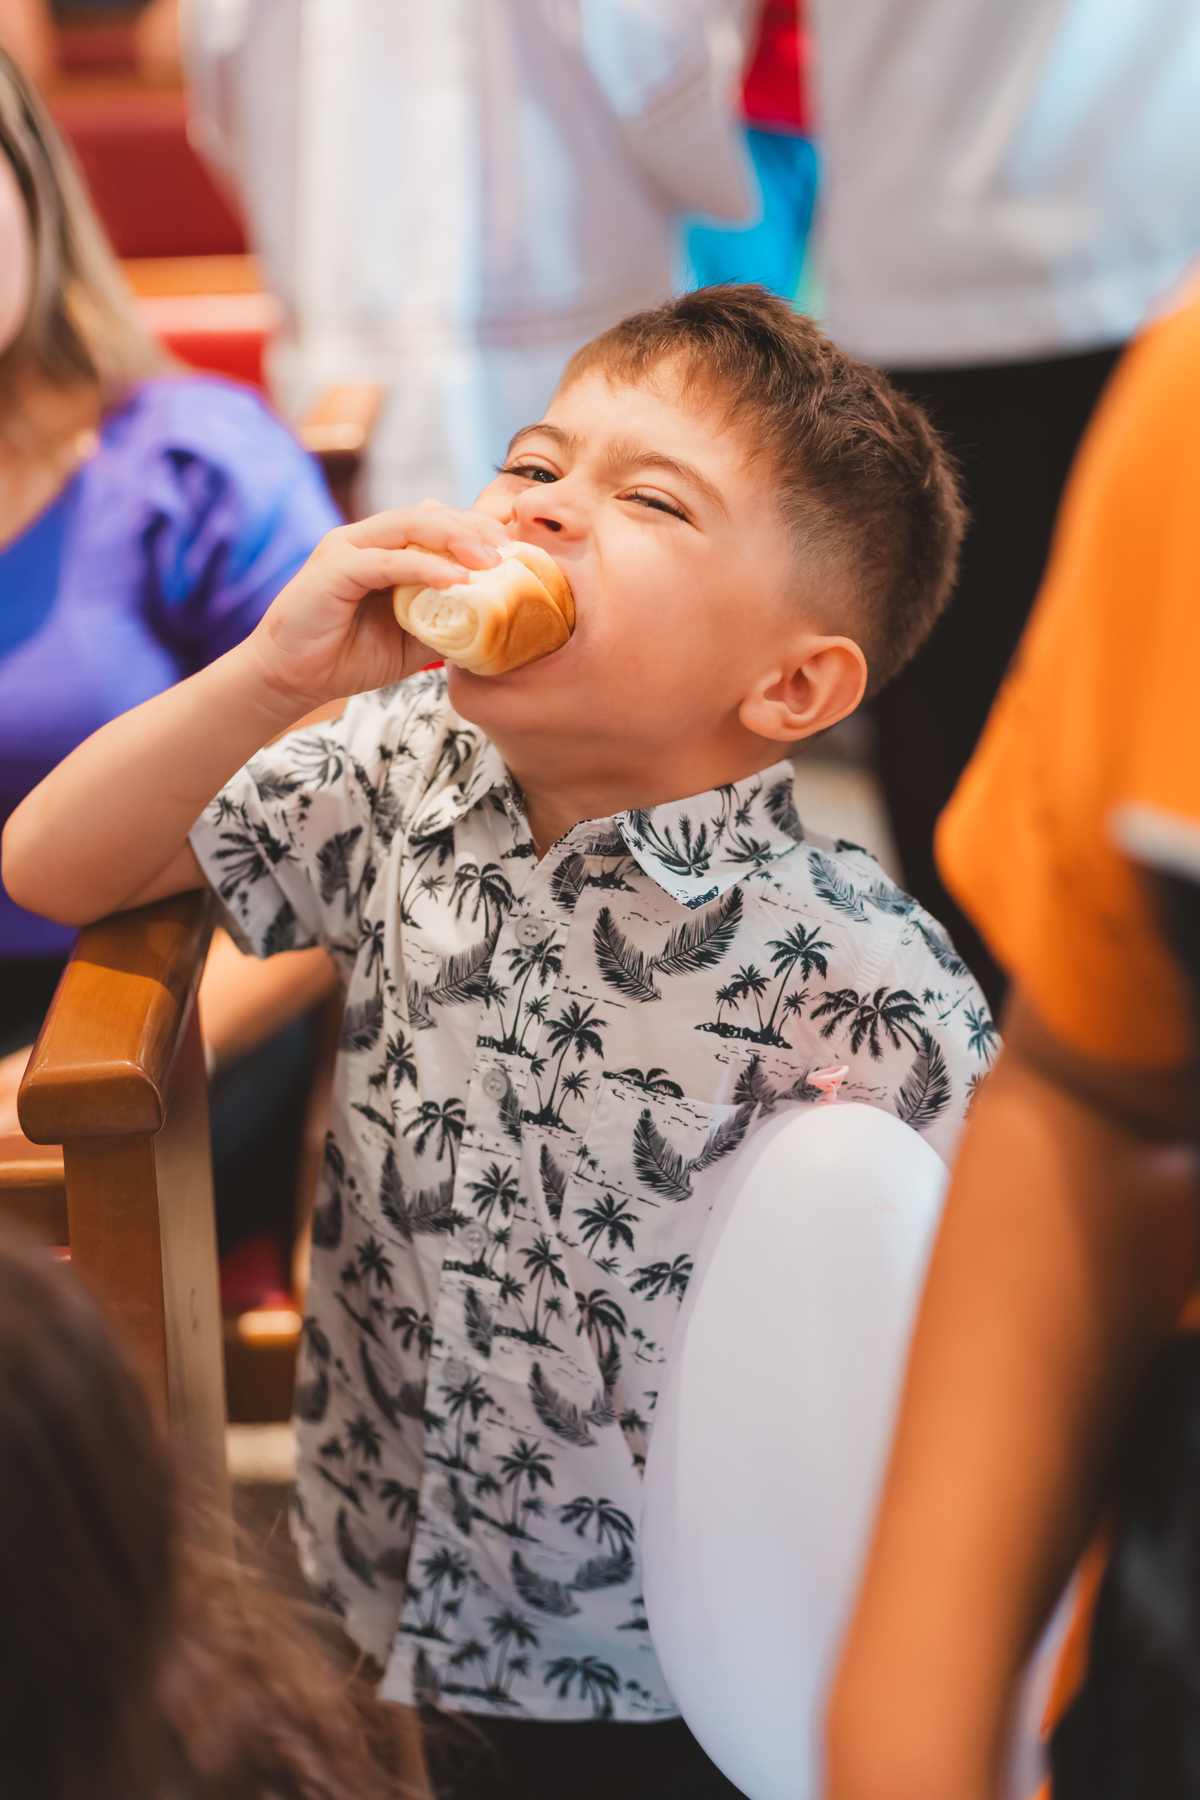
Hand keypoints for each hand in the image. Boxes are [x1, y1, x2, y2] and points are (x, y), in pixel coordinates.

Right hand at [242, 503, 508, 712]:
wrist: (291, 679)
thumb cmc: (347, 656)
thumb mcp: (412, 639)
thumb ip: (446, 622)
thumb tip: (496, 623)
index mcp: (384, 548)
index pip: (436, 521)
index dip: (476, 529)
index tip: (515, 549)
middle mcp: (365, 538)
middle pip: (429, 513)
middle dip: (474, 527)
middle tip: (510, 551)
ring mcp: (347, 548)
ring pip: (410, 524)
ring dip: (456, 538)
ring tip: (491, 560)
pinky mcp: (334, 569)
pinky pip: (387, 560)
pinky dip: (424, 567)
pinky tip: (456, 580)